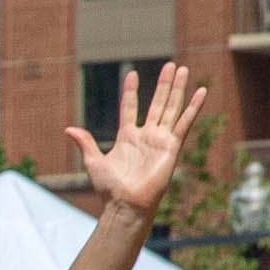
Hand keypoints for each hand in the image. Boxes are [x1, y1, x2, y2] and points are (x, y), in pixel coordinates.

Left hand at [68, 59, 203, 219]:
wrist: (126, 204)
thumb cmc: (110, 188)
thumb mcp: (93, 161)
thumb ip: (85, 143)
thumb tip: (68, 129)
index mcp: (127, 137)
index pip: (130, 107)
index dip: (130, 91)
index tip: (131, 72)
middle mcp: (146, 135)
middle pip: (157, 103)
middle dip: (164, 84)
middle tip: (171, 65)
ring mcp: (160, 140)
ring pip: (171, 108)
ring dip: (178, 89)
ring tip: (183, 69)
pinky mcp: (172, 146)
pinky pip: (185, 123)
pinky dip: (193, 107)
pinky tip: (201, 92)